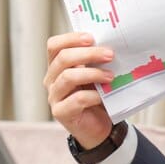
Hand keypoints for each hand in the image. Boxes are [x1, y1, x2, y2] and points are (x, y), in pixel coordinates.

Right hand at [43, 32, 115, 148]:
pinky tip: (104, 95)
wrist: (98, 126)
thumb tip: (112, 45)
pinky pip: (77, 99)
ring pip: (68, 77)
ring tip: (111, 76)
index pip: (55, 46)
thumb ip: (97, 61)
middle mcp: (52, 79)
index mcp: (58, 66)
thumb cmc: (97, 96)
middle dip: (88, 54)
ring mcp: (54, 96)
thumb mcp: (96, 74)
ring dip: (93, 73)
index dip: (71, 38)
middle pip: (63, 59)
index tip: (91, 37)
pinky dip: (93, 95)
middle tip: (110, 54)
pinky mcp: (61, 112)